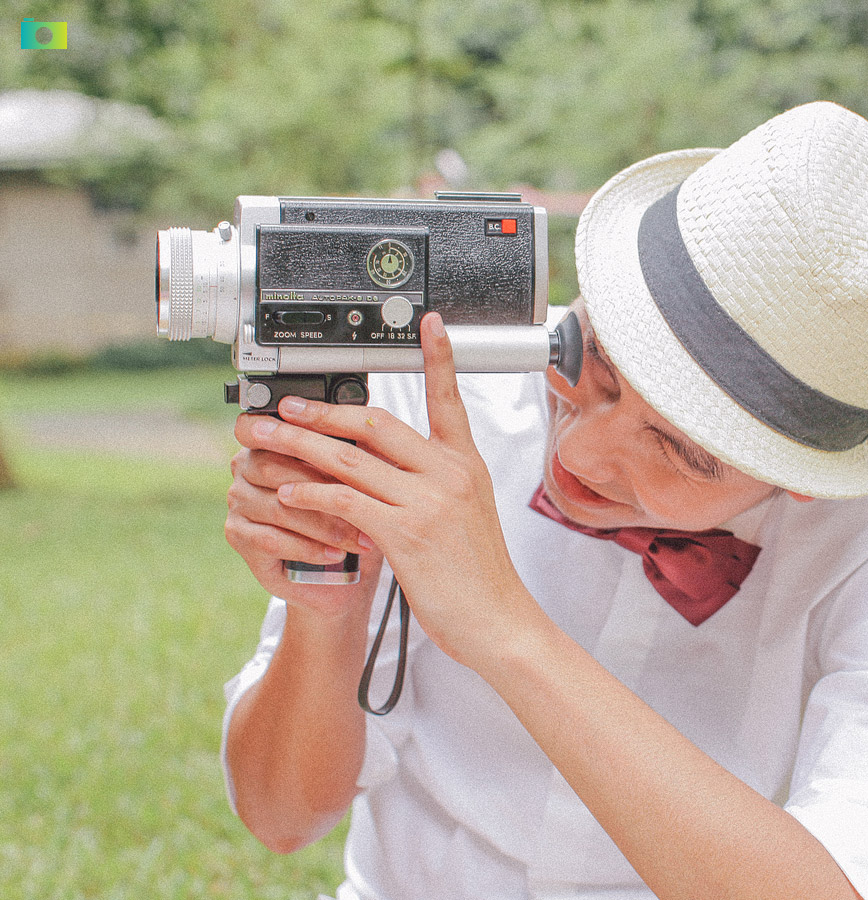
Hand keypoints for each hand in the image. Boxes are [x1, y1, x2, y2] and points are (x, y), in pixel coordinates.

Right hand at [226, 417, 382, 615]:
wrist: (337, 569)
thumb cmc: (350, 512)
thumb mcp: (357, 479)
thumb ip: (353, 452)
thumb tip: (370, 431)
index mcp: (269, 439)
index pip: (267, 427)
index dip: (292, 435)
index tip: (328, 445)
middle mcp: (245, 466)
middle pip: (275, 469)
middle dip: (324, 487)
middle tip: (366, 503)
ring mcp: (238, 501)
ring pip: (279, 508)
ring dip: (323, 524)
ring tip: (359, 538)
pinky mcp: (238, 535)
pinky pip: (272, 540)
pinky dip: (309, 548)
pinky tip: (335, 554)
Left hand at [262, 313, 534, 667]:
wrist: (498, 622)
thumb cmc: (478, 573)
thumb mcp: (465, 513)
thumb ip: (430, 482)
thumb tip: (384, 463)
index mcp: (464, 464)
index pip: (448, 399)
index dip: (438, 358)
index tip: (428, 325)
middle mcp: (449, 473)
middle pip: (376, 423)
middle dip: (323, 411)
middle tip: (287, 404)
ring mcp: (429, 501)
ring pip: (351, 459)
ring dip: (301, 447)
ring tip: (268, 439)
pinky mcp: (407, 534)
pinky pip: (347, 501)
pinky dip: (313, 492)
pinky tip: (289, 490)